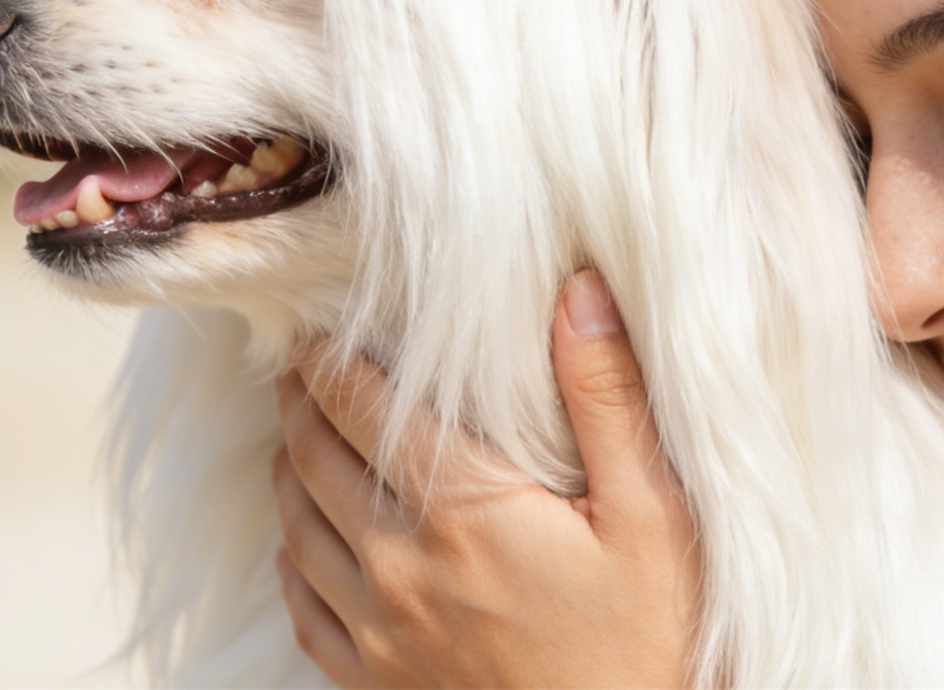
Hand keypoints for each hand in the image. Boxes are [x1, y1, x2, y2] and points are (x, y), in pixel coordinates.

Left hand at [271, 271, 700, 687]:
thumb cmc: (649, 641)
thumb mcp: (654, 514)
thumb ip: (609, 399)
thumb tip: (579, 293)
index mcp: (466, 509)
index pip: (364, 407)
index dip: (330, 359)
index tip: (317, 327)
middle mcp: (402, 566)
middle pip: (314, 458)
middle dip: (300, 400)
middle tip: (299, 364)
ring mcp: (380, 631)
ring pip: (297, 525)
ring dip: (288, 468)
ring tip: (295, 432)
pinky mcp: (376, 682)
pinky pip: (304, 607)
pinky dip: (293, 556)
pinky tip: (303, 538)